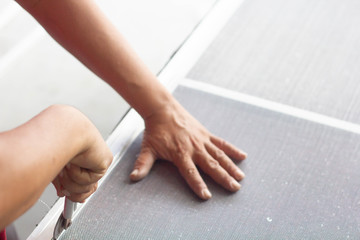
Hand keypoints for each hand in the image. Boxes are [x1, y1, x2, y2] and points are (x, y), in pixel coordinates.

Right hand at [52, 118, 112, 202]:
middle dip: (73, 191)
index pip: (83, 181)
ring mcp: (98, 162)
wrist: (64, 131)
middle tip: (62, 185)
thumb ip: (60, 180)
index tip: (66, 196)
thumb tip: (62, 193)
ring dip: (72, 182)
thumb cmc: (55, 141)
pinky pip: (90, 181)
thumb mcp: (54, 166)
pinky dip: (78, 175)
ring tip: (66, 167)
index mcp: (81, 157)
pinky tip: (75, 162)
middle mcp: (90, 160)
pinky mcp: (104, 162)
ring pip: (87, 188)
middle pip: (87, 189)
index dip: (75, 192)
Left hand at [130, 101, 246, 199]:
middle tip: (234, 189)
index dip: (198, 185)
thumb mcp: (148, 148)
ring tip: (240, 178)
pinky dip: (232, 149)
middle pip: (211, 165)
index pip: (191, 172)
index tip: (207, 196)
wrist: (162, 109)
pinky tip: (242, 156)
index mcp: (180, 153)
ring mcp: (202, 140)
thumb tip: (133, 178)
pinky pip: (221, 142)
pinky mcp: (206, 133)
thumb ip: (143, 164)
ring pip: (219, 155)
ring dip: (230, 167)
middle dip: (223, 178)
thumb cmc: (155, 130)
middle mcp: (194, 148)